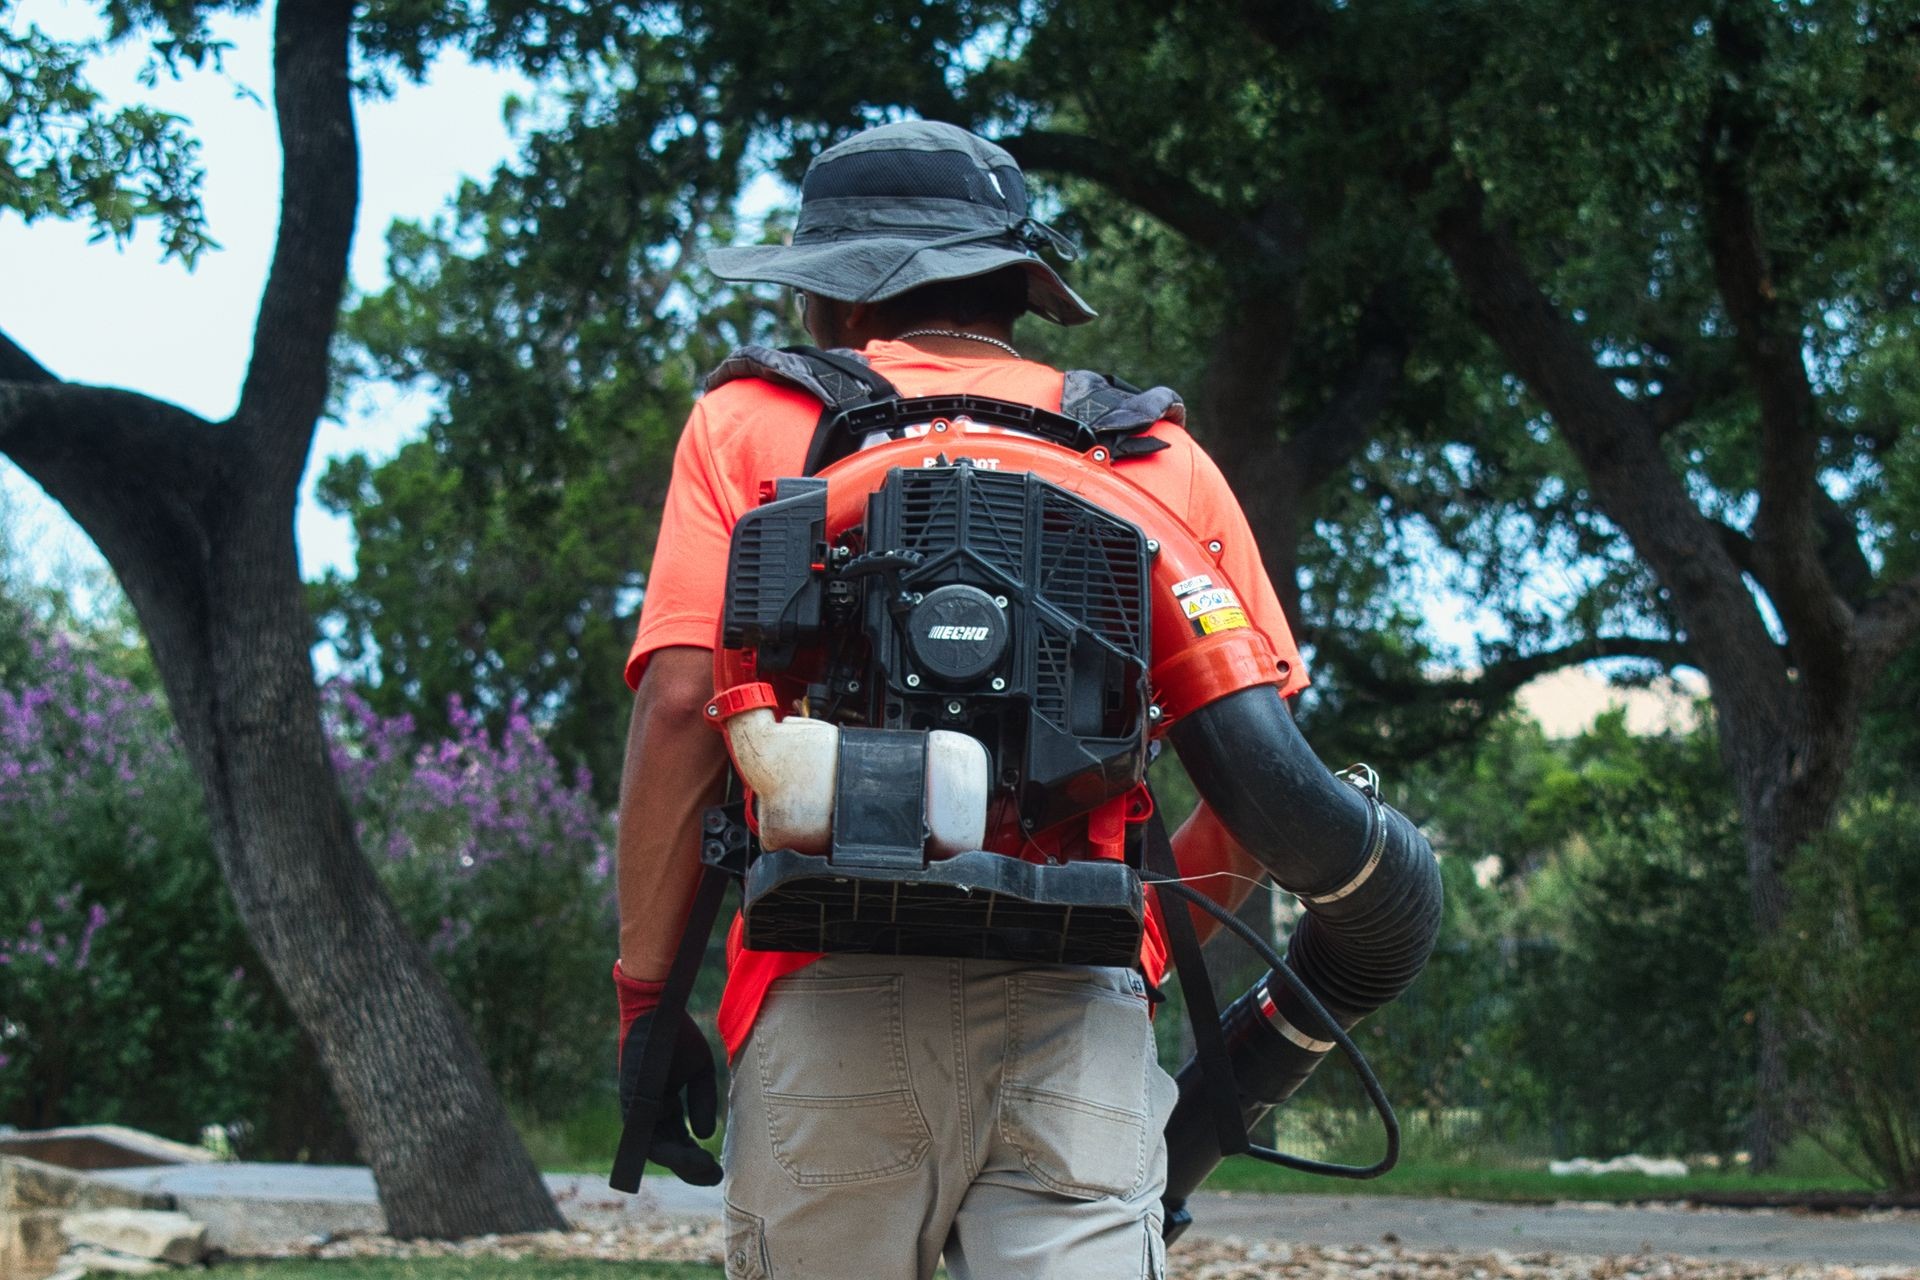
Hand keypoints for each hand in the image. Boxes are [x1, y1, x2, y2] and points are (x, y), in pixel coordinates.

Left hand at [615, 963, 722, 1185]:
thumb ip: (702, 1102)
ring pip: (655, 1148)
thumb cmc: (678, 1037)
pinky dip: (664, 1142)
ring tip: (706, 1168)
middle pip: (667, 1151)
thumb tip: (704, 1137)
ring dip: (680, 1162)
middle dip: (690, 1168)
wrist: (657, 1008)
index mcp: (665, 1109)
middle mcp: (649, 1113)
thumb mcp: (699, 1071)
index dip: (696, 1160)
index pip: (679, 1144)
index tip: (717, 1170)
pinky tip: (688, 1146)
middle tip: (714, 1177)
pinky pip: (643, 1130)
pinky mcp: (629, 1099)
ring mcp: (637, 1108)